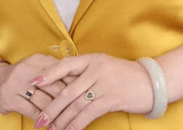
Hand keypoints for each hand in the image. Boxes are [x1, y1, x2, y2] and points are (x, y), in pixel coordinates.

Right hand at [0, 54, 79, 120]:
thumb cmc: (22, 75)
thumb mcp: (36, 65)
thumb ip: (54, 69)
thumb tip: (77, 77)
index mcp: (37, 60)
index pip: (60, 71)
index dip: (74, 83)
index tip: (85, 92)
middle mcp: (27, 69)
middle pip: (54, 87)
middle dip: (68, 100)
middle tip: (80, 110)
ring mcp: (18, 84)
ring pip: (44, 101)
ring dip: (57, 113)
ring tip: (67, 122)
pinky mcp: (11, 99)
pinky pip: (31, 111)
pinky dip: (43, 118)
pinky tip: (50, 124)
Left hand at [28, 53, 154, 129]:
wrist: (150, 82)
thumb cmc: (124, 75)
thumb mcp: (104, 66)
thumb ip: (86, 73)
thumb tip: (62, 84)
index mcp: (92, 59)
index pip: (65, 65)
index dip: (48, 74)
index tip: (32, 83)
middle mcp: (96, 69)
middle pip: (67, 90)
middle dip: (51, 107)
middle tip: (38, 120)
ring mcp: (104, 83)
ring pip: (76, 104)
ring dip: (61, 120)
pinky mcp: (111, 98)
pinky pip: (89, 113)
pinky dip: (77, 124)